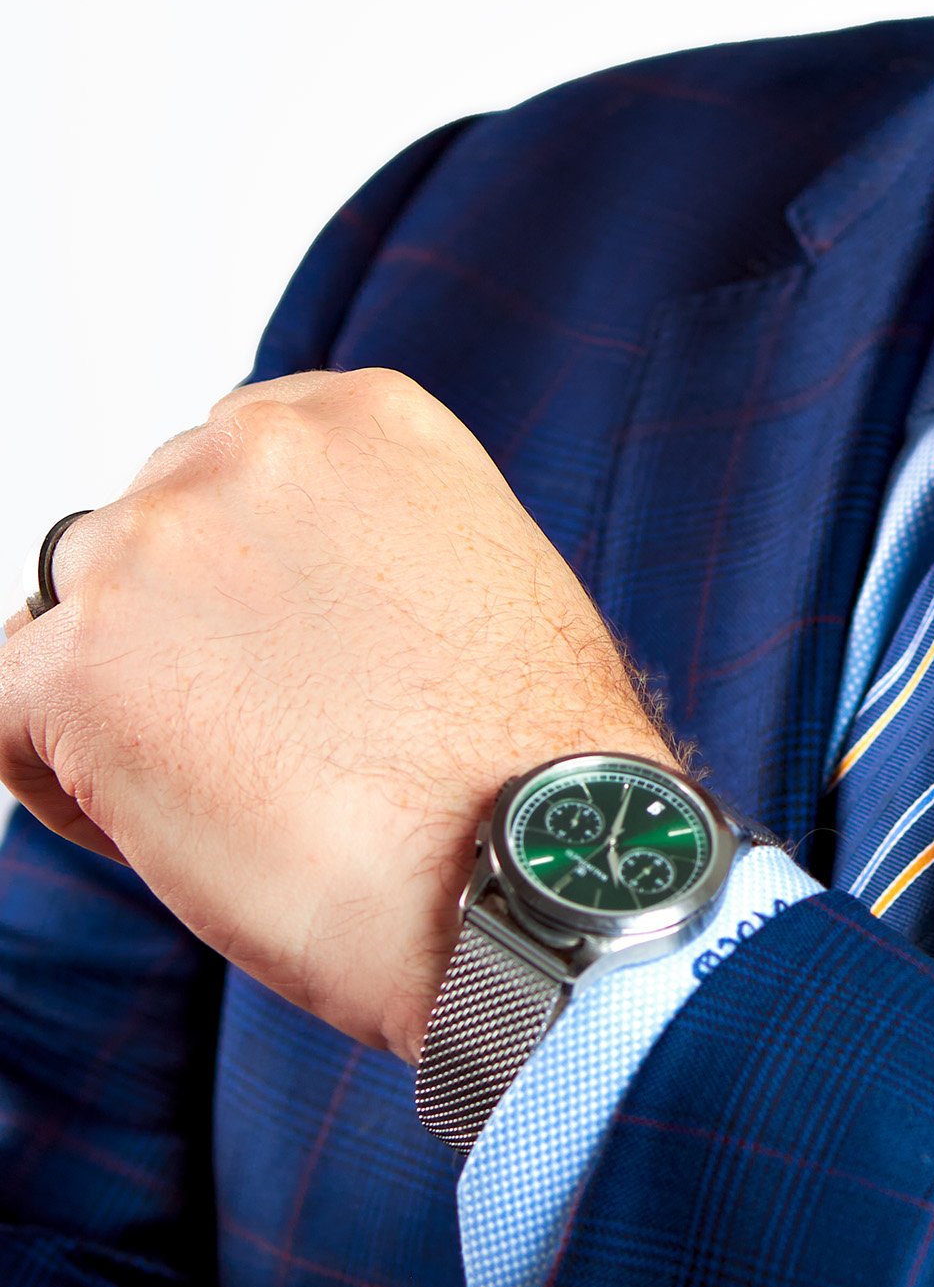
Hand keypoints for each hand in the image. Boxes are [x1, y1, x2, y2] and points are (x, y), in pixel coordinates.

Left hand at [0, 371, 671, 1059]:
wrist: (527, 873)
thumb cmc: (528, 765)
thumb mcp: (476, 575)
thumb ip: (362, 543)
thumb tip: (277, 600)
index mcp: (356, 413)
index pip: (226, 476)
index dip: (249, 586)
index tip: (296, 661)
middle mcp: (246, 449)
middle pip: (144, 544)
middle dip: (184, 644)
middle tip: (273, 746)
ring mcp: (150, 547)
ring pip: (70, 624)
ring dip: (125, 706)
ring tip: (235, 795)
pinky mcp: (77, 663)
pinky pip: (7, 715)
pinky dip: (70, 783)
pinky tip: (175, 828)